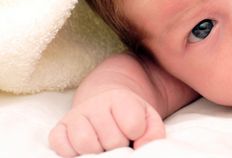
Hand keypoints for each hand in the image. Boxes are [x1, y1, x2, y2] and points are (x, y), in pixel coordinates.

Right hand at [48, 89, 164, 156]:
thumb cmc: (129, 115)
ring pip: (85, 144)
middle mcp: (95, 104)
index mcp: (120, 98)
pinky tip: (84, 149)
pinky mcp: (59, 128)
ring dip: (97, 152)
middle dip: (119, 145)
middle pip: (111, 140)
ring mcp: (75, 115)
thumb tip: (140, 148)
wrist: (104, 99)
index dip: (137, 133)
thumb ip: (153, 133)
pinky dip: (71, 153)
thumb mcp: (148, 118)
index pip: (133, 125)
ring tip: (103, 147)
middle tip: (119, 140)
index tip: (134, 131)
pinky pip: (60, 146)